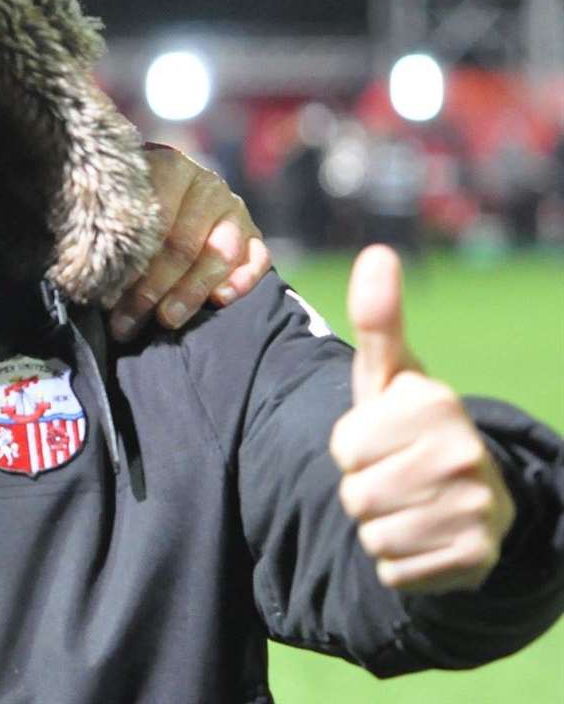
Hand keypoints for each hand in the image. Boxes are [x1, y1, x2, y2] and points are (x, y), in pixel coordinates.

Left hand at [108, 146, 270, 340]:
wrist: (168, 191)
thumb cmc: (130, 204)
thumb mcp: (116, 203)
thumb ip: (108, 222)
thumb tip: (84, 267)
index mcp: (170, 167)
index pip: (153, 219)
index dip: (129, 260)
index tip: (106, 293)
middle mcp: (207, 185)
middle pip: (183, 243)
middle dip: (152, 288)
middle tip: (127, 321)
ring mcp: (234, 210)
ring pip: (219, 254)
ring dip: (190, 292)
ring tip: (165, 320)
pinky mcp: (254, 235)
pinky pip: (257, 259)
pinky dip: (241, 281)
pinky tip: (219, 301)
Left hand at [329, 245, 513, 593]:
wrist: (470, 495)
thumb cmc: (411, 426)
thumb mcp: (390, 374)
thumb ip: (378, 319)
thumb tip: (377, 252)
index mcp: (437, 405)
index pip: (344, 446)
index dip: (351, 447)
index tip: (382, 439)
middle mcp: (464, 454)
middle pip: (355, 493)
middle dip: (362, 488)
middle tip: (395, 475)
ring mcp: (475, 509)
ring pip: (372, 533)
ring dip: (378, 525)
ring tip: (409, 504)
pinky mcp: (474, 558)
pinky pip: (394, 569)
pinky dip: (399, 561)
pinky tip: (424, 537)